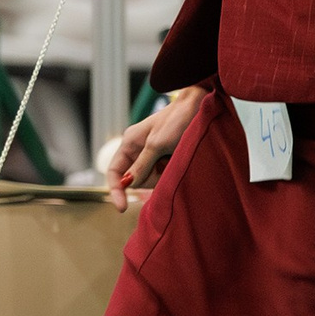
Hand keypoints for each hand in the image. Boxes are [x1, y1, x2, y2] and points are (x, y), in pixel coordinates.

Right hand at [106, 90, 202, 210]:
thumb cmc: (177, 120)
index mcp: (130, 143)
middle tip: (165, 165)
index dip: (116, 191)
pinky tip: (179, 160)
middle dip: (149, 179)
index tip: (122, 208)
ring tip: (175, 158)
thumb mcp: (157, 144)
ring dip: (163, 175)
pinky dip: (171, 172)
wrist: (200, 107)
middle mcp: (138, 150)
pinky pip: (163, 175)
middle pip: (135, 179)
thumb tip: (128, 184)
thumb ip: (142, 165)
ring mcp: (152, 155)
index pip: (114, 172)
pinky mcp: (166, 158)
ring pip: (151, 179)